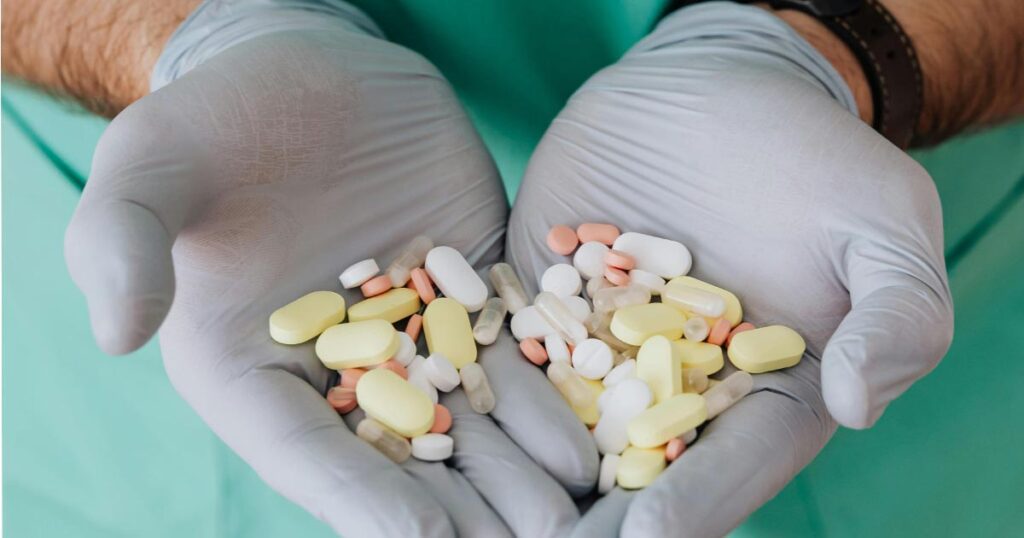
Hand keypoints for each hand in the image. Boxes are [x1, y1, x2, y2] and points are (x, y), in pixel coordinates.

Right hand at [64, 4, 593, 535]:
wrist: (310, 70)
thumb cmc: (214, 118)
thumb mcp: (150, 166)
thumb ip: (122, 243)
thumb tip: (115, 334)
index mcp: (250, 369)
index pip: (305, 451)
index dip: (358, 499)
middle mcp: (336, 371)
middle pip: (398, 458)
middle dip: (459, 510)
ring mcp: (411, 336)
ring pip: (465, 421)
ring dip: (515, 475)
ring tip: (568, 516)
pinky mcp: (468, 296)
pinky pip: (509, 357)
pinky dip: (543, 402)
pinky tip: (587, 444)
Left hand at [506, 4, 953, 535]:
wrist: (720, 89)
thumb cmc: (814, 159)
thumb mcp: (882, 226)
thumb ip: (893, 317)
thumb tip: (857, 405)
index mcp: (758, 394)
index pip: (727, 463)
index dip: (691, 501)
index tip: (648, 535)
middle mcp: (668, 386)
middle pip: (630, 466)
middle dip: (587, 516)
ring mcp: (597, 344)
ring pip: (556, 417)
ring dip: (513, 465)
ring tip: (467, 503)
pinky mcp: (540, 296)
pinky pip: (505, 341)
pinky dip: (474, 373)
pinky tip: (428, 404)